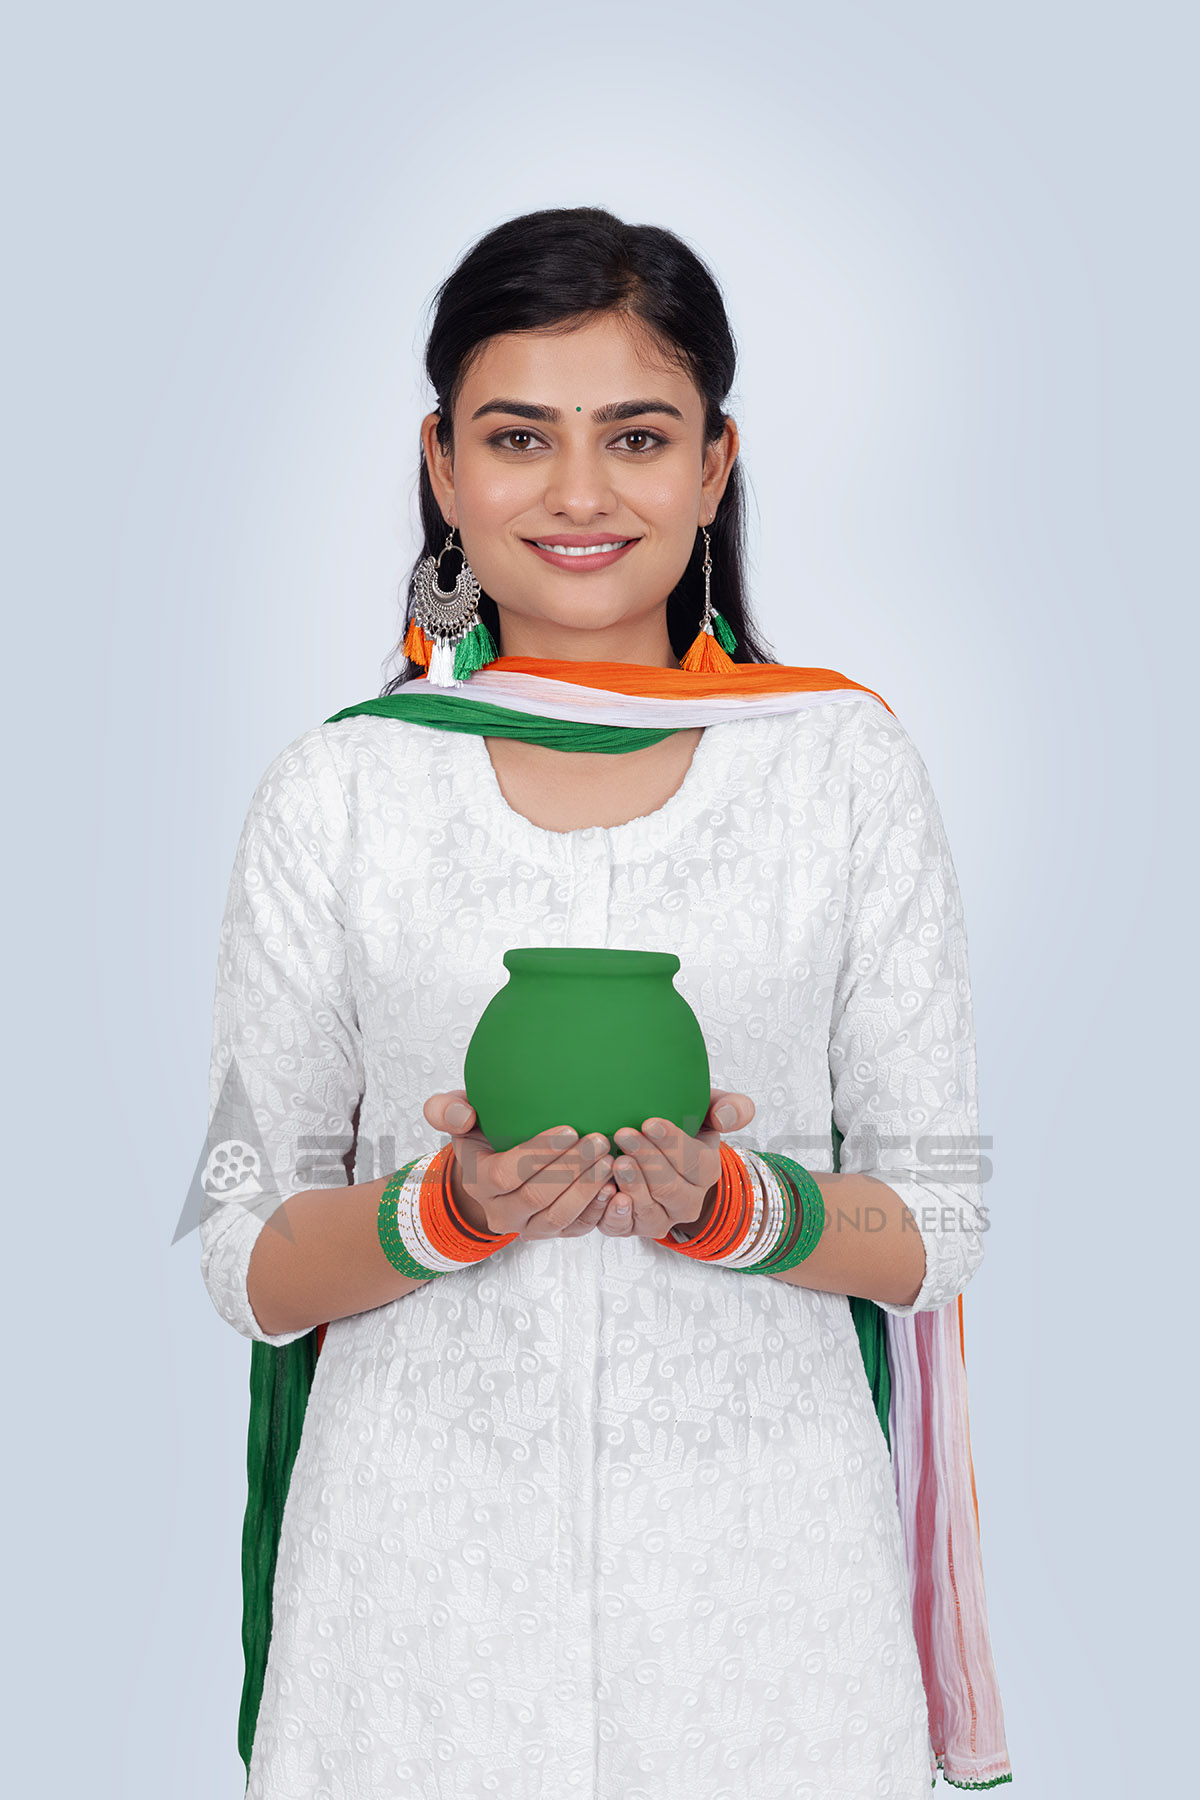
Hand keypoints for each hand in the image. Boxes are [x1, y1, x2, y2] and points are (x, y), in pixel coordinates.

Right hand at [422, 1091, 617, 1239]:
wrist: (495, 1173)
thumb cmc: (483, 1136)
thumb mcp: (459, 1118)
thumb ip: (447, 1110)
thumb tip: (461, 1116)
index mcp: (478, 1182)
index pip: (507, 1174)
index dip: (539, 1153)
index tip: (568, 1128)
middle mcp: (500, 1213)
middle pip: (537, 1197)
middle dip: (571, 1169)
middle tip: (598, 1139)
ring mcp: (528, 1228)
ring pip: (558, 1218)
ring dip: (587, 1190)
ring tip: (608, 1159)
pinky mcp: (553, 1234)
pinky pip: (576, 1230)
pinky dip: (597, 1211)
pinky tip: (613, 1186)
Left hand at [596, 1088, 756, 1238]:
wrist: (650, 1149)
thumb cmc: (680, 1127)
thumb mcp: (707, 1110)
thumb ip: (729, 1107)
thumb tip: (726, 1117)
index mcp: (707, 1172)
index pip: (695, 1163)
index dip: (673, 1144)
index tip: (651, 1122)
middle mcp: (686, 1202)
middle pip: (670, 1189)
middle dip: (647, 1160)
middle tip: (625, 1134)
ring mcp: (659, 1218)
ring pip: (649, 1212)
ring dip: (633, 1187)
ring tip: (617, 1161)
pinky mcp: (630, 1227)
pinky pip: (622, 1228)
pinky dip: (613, 1214)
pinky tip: (606, 1192)